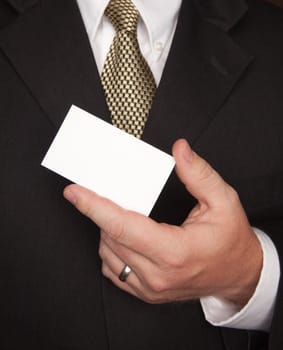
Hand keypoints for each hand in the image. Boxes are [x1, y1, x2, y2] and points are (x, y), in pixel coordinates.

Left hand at [63, 139, 261, 305]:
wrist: (238, 275)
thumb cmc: (231, 241)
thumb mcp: (223, 201)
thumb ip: (199, 174)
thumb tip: (180, 150)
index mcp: (174, 251)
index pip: (121, 226)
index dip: (94, 206)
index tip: (74, 192)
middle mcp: (157, 274)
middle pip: (110, 237)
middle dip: (100, 211)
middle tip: (99, 193)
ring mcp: (150, 288)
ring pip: (107, 254)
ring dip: (106, 230)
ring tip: (119, 214)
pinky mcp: (147, 293)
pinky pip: (113, 271)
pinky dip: (111, 250)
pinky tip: (122, 238)